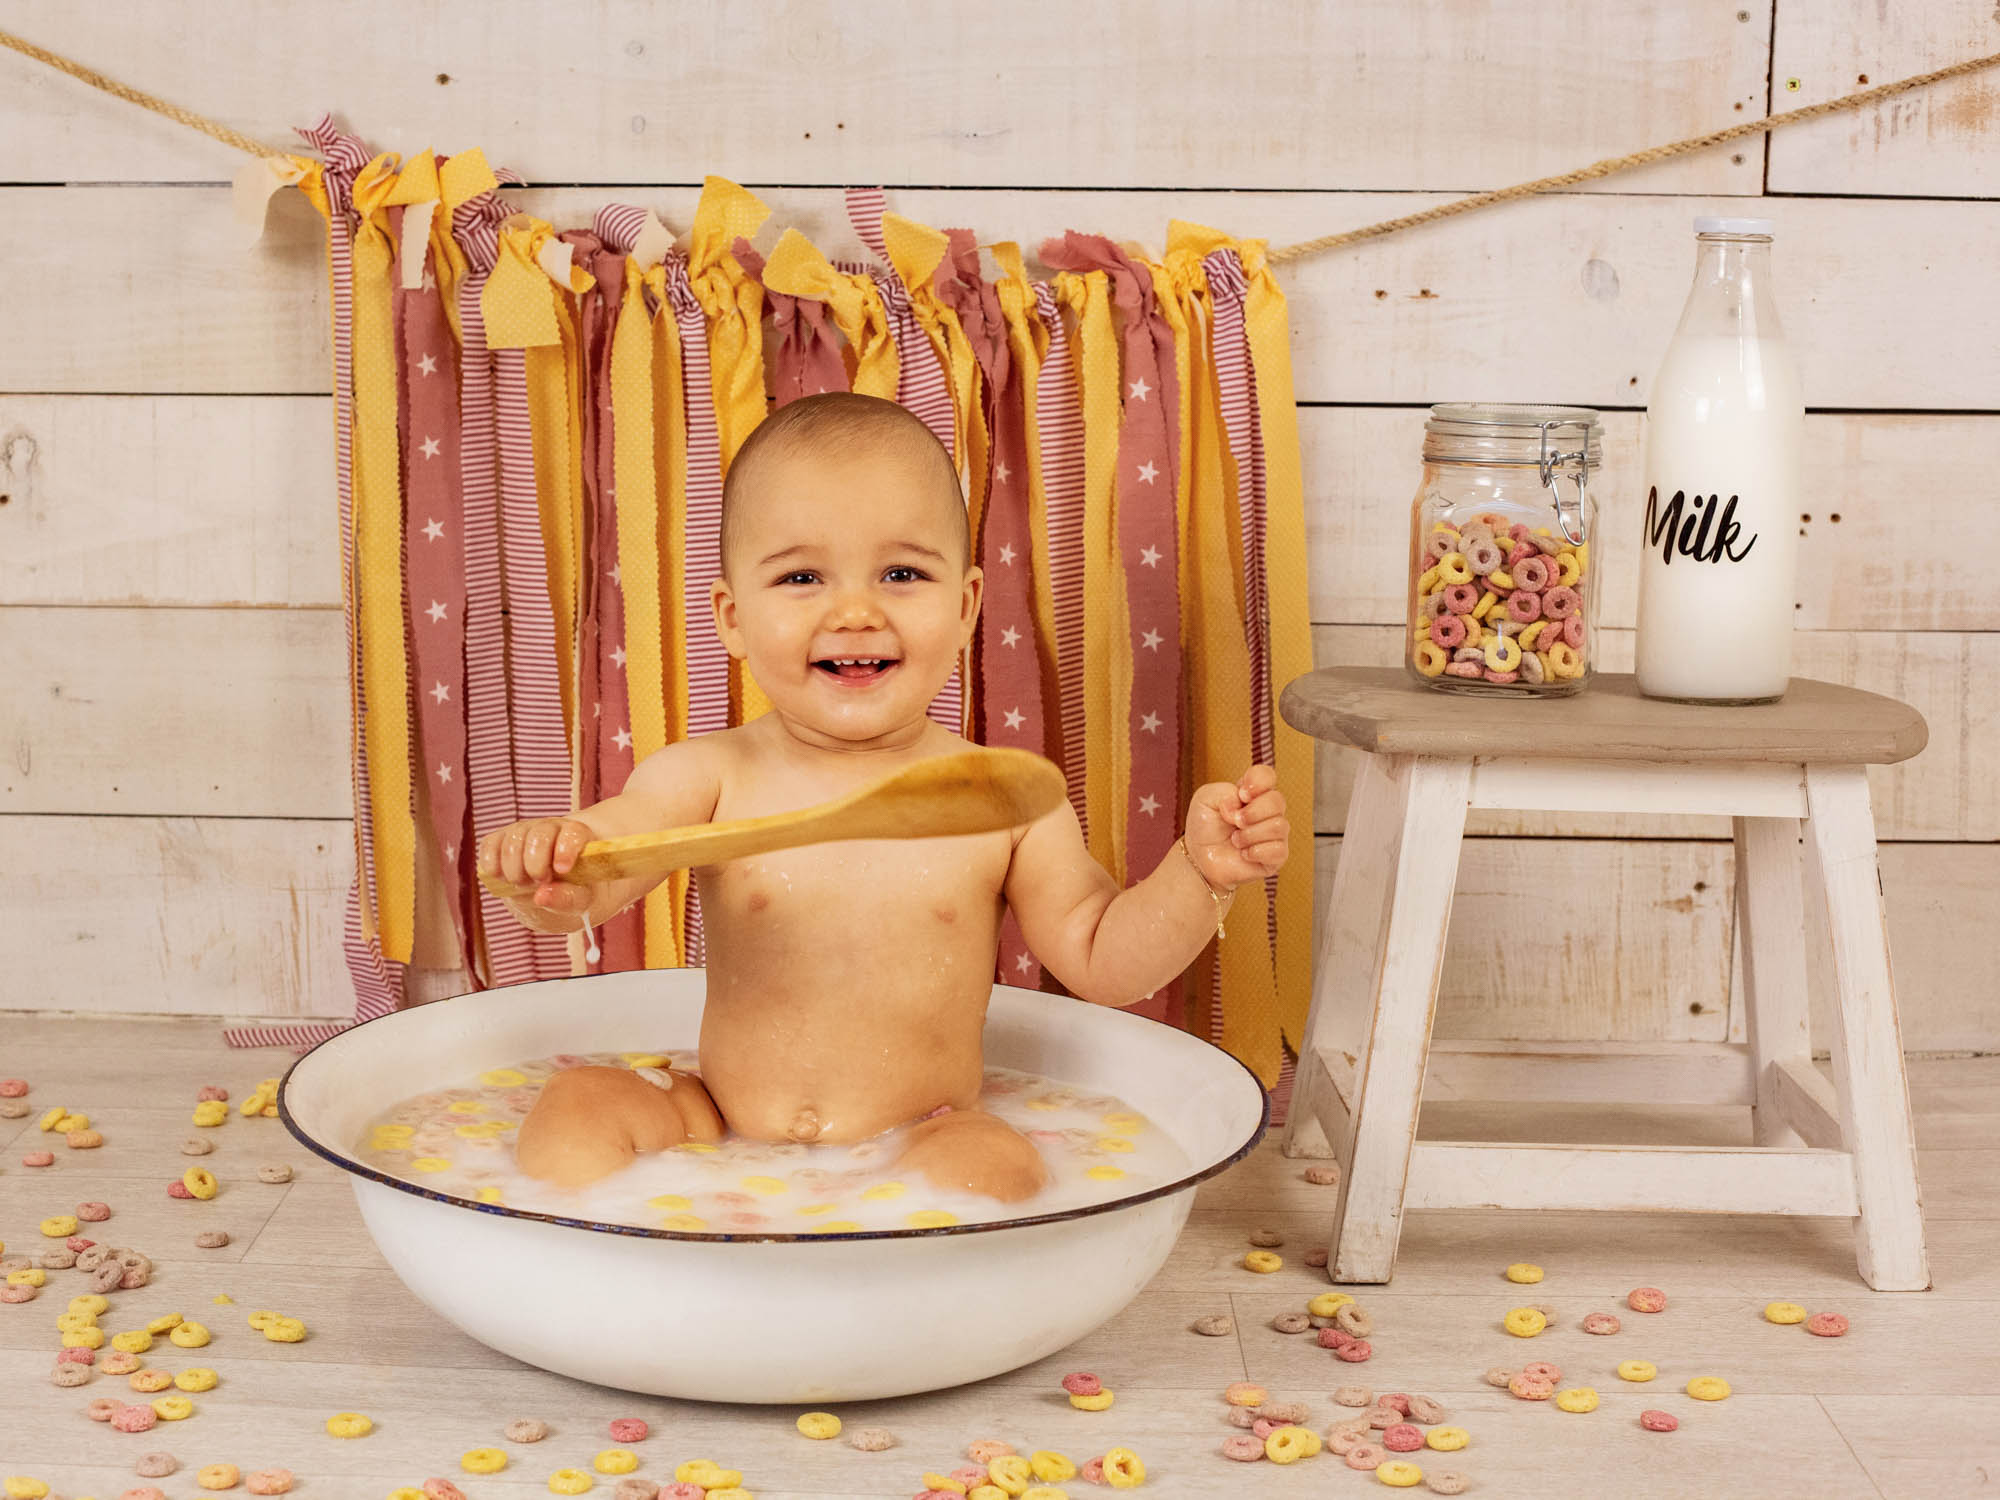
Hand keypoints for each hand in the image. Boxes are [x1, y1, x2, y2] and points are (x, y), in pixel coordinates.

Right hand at [476, 818, 599, 915]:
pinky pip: (490, 845)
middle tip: (539, 882)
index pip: (572, 833)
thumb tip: (541, 897)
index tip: (562, 870)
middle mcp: (549, 827)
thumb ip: (568, 898)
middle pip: (539, 836)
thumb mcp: (581, 900)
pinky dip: (492, 865)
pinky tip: (502, 878)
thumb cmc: (573, 890)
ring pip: (512, 841)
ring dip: (514, 870)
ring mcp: (523, 831)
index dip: (565, 850)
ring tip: (523, 884)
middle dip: (535, 865)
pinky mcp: (500, 839)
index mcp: (577, 836)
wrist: (552, 888)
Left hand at [1184, 764, 1289, 890]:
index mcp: (1252, 793)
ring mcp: (1274, 833)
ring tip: (1235, 840)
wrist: (1200, 860)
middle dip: (1252, 812)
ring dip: (1250, 834)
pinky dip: (1255, 851)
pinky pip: (1278, 849)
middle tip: (1235, 821)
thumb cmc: (1204, 827)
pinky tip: (1243, 853)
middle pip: (1277, 801)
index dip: (1258, 782)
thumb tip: (1241, 803)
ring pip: (1279, 826)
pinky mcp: (1276, 856)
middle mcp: (1267, 811)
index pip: (1267, 776)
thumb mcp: (1204, 799)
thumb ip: (1223, 791)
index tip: (1242, 794)